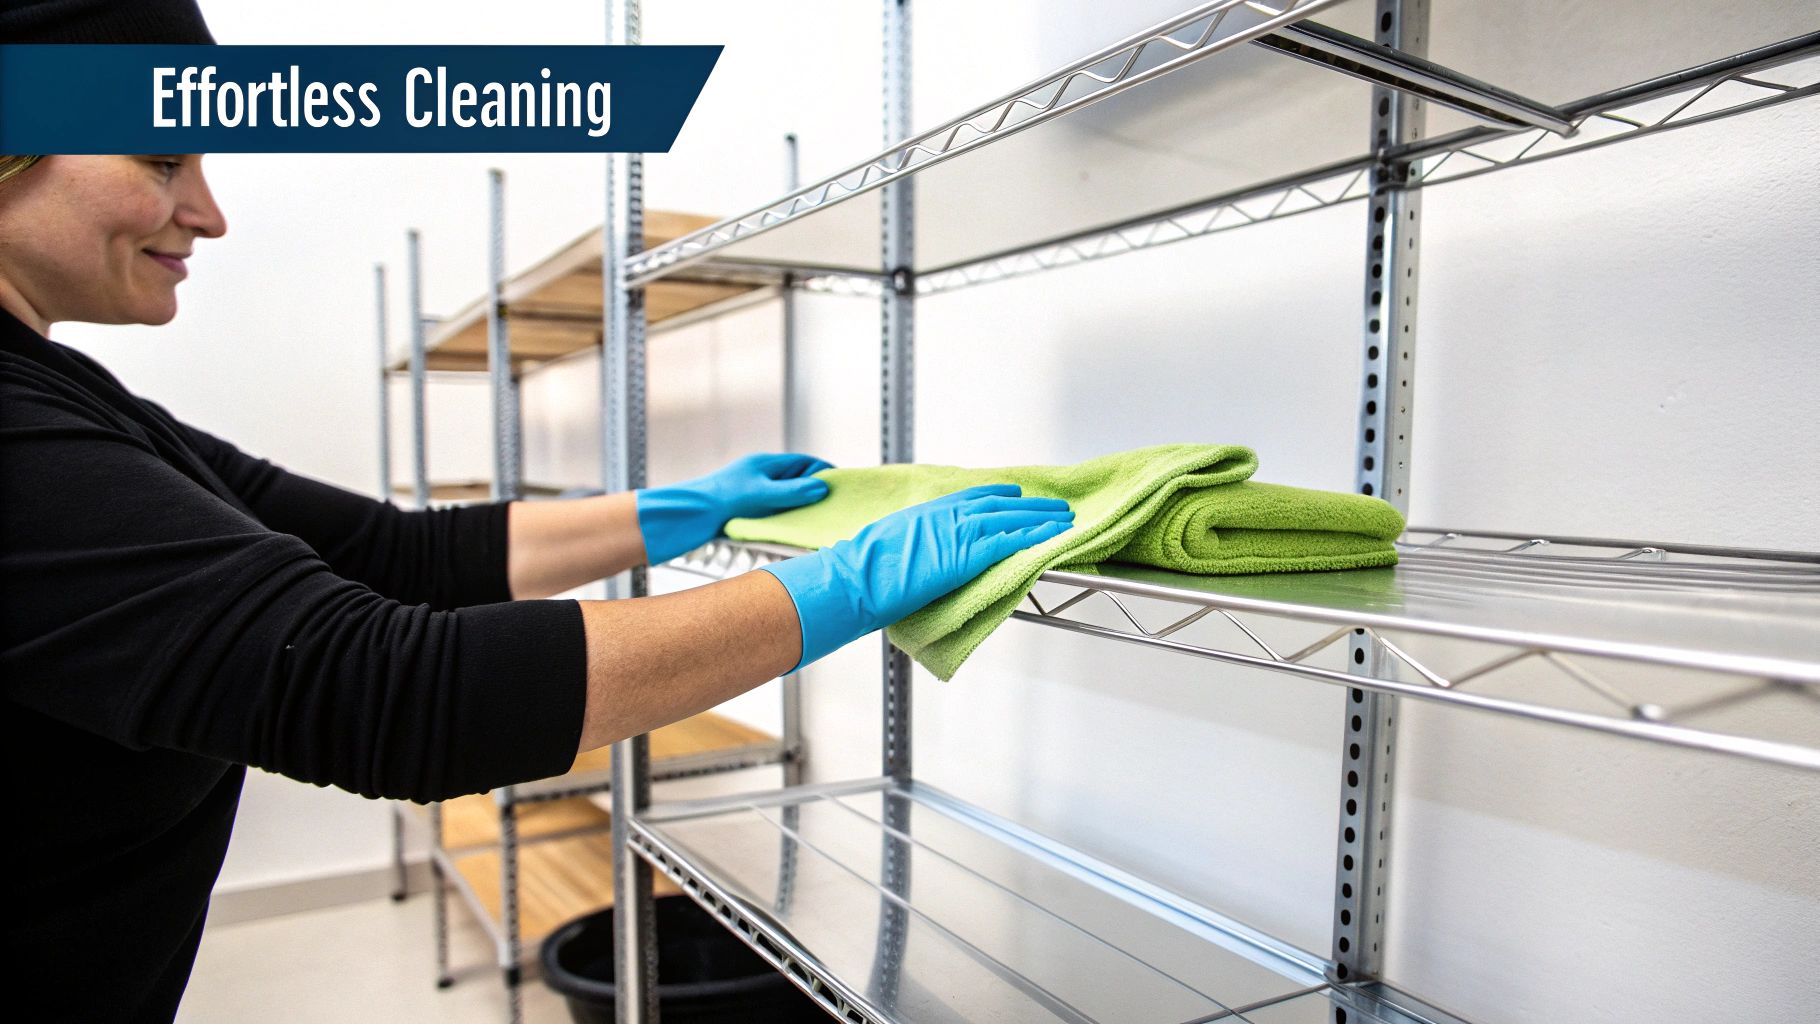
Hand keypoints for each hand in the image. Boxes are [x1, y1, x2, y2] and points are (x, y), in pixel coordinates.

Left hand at [636, 453, 832, 563]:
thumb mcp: (761, 494)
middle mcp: (762, 476)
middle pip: (798, 479)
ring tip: (820, 520)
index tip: (843, 484)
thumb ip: (792, 491)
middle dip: (817, 490)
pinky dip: (790, 517)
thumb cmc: (722, 500)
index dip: (825, 472)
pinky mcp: (749, 510)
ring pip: (788, 497)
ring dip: (803, 506)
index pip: (805, 463)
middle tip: (837, 505)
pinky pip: (777, 511)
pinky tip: (796, 529)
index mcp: (766, 464)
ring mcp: (755, 493)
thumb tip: (823, 487)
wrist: (687, 516)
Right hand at [760, 484, 1073, 670]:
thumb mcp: (886, 545)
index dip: (997, 494)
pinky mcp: (966, 554)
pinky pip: (1009, 541)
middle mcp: (944, 516)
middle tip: (1054, 504)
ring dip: (1040, 517)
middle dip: (1029, 504)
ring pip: (1010, 518)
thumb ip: (909, 544)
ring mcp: (956, 533)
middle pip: (997, 503)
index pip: (970, 497)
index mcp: (924, 513)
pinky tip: (1053, 535)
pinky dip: (1034, 536)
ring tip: (1065, 517)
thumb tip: (913, 555)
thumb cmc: (861, 572)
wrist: (854, 580)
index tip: (1015, 492)